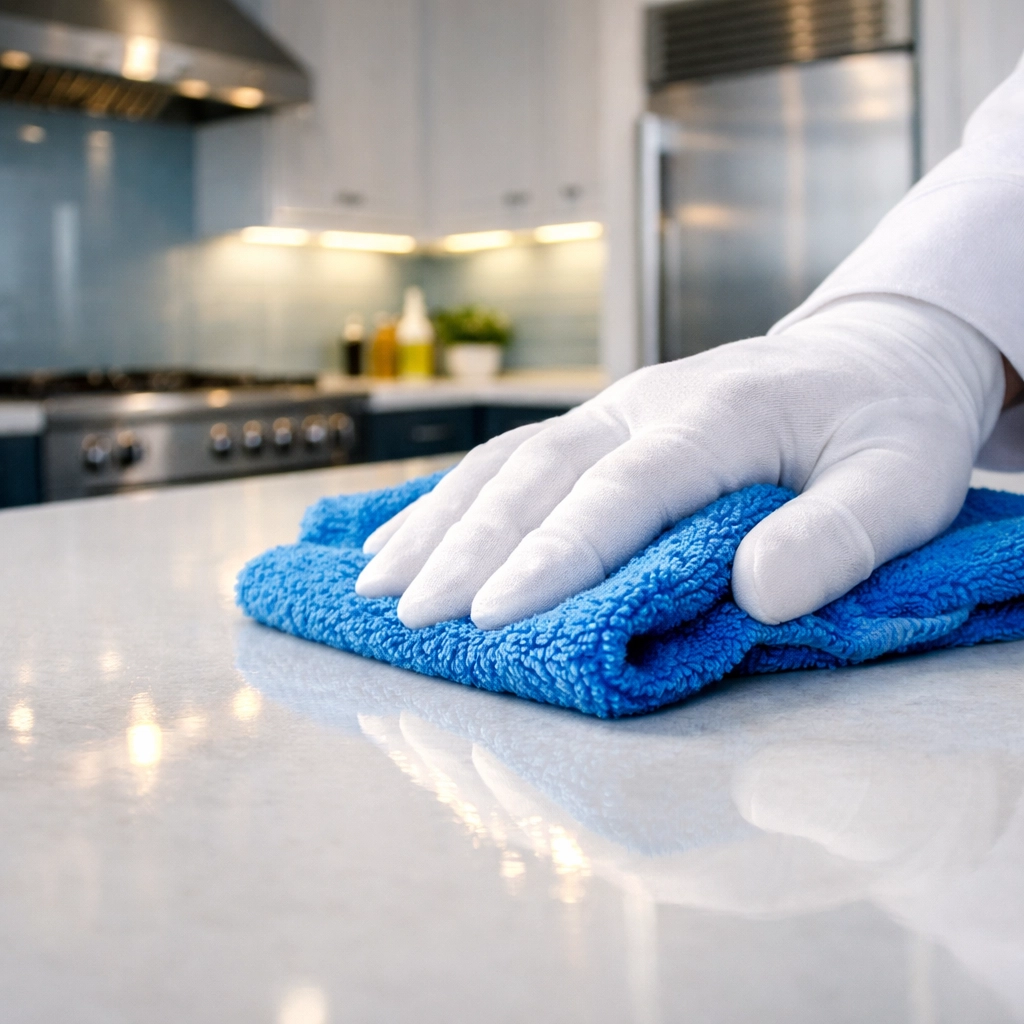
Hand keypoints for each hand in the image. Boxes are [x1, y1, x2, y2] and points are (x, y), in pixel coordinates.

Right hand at [356, 296, 1004, 628]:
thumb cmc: (888, 425)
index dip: (558, 551)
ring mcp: (615, 409)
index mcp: (721, 414)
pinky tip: (409, 538)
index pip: (625, 487)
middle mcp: (646, 404)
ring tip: (380, 587)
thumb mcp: (904, 481)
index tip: (495, 614)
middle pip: (540, 474)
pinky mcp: (599, 425)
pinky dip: (453, 503)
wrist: (872, 355)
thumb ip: (840, 534)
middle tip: (412, 620)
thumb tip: (756, 593)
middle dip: (469, 550)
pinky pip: (512, 458)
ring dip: (440, 524)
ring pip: (508, 462)